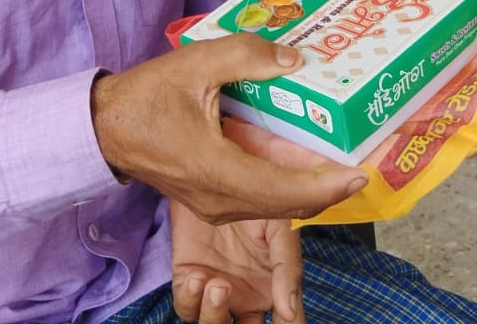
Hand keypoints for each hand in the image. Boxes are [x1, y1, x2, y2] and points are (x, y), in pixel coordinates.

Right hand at [90, 35, 365, 222]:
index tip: (359, 174)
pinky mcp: (212, 196)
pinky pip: (259, 198)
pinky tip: (306, 161)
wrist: (105, 127)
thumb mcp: (197, 63)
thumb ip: (246, 56)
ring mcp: (214, 203)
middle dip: (329, 188)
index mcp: (215, 170)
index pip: (282, 190)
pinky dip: (288, 185)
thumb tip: (294, 59)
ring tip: (344, 162)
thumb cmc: (147, 95)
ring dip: (311, 188)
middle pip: (286, 205)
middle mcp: (218, 197)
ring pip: (274, 206)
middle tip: (365, 165)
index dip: (325, 185)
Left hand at [171, 201, 302, 323]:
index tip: (284, 320)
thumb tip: (290, 310)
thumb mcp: (280, 225)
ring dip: (213, 316)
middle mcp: (247, 293)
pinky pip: (186, 306)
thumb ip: (288, 266)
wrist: (215, 168)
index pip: (289, 321)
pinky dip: (190, 299)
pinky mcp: (188, 278)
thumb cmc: (258, 192)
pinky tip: (196, 277)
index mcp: (276, 284)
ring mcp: (217, 288)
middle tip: (239, 305)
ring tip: (218, 285)